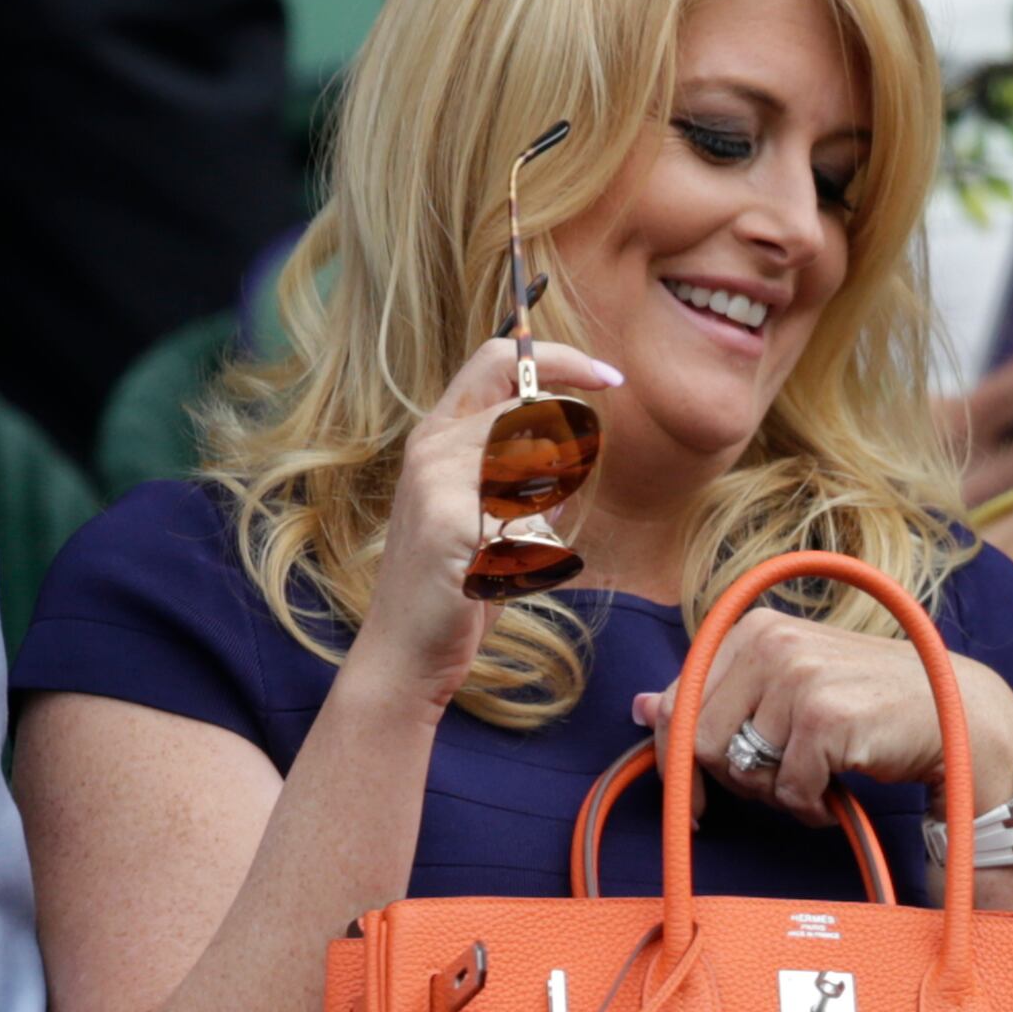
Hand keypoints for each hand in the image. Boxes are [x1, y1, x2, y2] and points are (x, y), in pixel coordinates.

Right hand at [345, 335, 623, 715]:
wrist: (404, 651)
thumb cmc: (455, 585)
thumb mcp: (487, 515)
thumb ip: (517, 476)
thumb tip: (570, 453)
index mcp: (438, 436)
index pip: (498, 361)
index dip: (559, 359)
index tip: (608, 376)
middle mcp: (432, 448)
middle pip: (528, 406)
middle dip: (566, 445)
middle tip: (561, 492)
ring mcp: (436, 482)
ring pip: (537, 461)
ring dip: (546, 509)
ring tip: (514, 549)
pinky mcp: (449, 523)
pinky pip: (531, 517)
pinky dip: (534, 552)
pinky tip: (503, 575)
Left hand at [638, 612, 1012, 826]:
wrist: (953, 710)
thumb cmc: (864, 700)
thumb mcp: (784, 682)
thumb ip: (714, 691)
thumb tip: (640, 706)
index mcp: (751, 628)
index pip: (675, 702)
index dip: (677, 758)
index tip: (699, 792)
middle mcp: (769, 643)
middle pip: (700, 742)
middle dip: (733, 778)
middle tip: (779, 780)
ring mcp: (798, 678)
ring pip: (742, 770)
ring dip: (777, 793)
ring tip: (816, 778)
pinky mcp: (825, 718)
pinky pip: (787, 790)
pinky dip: (809, 806)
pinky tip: (833, 793)